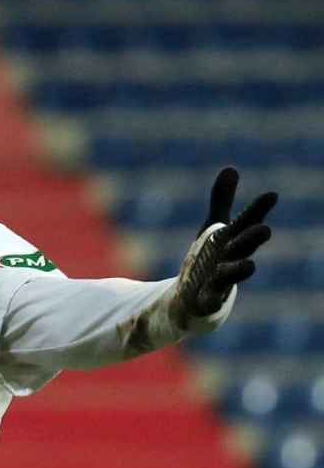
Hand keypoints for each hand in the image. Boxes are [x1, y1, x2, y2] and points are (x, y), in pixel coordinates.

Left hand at [174, 167, 276, 320]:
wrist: (196, 297)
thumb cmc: (211, 259)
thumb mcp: (213, 229)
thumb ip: (221, 201)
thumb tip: (231, 167)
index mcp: (232, 241)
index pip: (246, 223)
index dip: (258, 210)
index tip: (272, 195)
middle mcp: (230, 260)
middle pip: (242, 248)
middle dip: (252, 240)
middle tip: (265, 230)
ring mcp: (219, 282)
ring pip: (230, 276)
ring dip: (238, 271)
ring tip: (250, 266)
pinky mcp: (206, 300)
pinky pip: (209, 300)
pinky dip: (210, 299)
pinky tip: (209, 298)